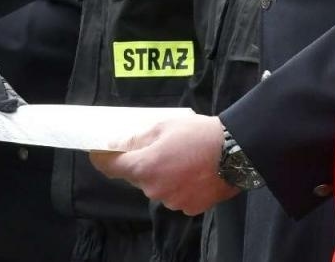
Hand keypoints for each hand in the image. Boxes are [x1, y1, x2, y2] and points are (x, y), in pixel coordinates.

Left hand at [89, 110, 237, 215]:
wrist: (236, 152)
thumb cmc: (198, 134)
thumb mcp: (163, 126)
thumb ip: (136, 138)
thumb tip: (117, 144)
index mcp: (145, 167)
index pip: (111, 168)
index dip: (102, 159)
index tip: (99, 151)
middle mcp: (155, 190)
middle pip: (137, 177)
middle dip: (142, 162)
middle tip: (158, 146)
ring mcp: (173, 202)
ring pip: (157, 186)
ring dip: (162, 174)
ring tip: (182, 157)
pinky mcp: (190, 208)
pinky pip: (176, 195)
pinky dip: (179, 184)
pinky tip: (192, 170)